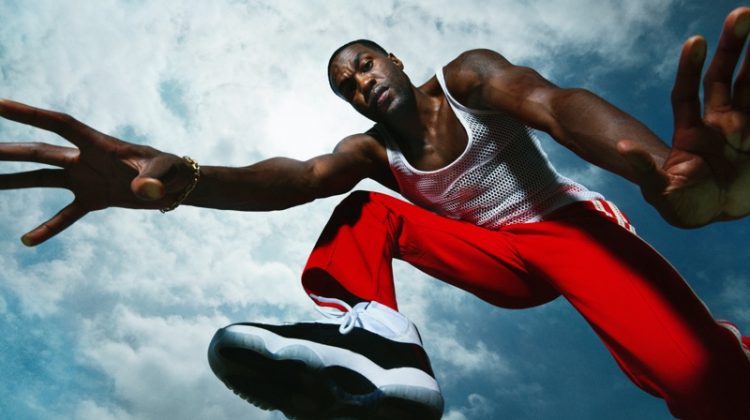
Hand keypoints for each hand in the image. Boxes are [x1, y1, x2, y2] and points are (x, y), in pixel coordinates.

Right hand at [0, 99, 195, 245]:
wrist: (178, 186)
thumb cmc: (173, 170)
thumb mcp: (167, 171)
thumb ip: (154, 178)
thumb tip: (145, 191)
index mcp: (99, 144)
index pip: (58, 124)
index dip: (29, 113)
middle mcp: (85, 159)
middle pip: (40, 152)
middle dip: (8, 151)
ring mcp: (86, 179)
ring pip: (41, 178)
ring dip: (13, 180)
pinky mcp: (93, 199)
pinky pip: (65, 216)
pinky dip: (48, 228)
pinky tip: (27, 240)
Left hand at [618, 7, 749, 227]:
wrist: (713, 214)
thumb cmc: (682, 204)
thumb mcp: (659, 190)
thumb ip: (644, 169)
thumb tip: (622, 149)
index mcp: (691, 132)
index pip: (688, 92)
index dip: (691, 67)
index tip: (696, 41)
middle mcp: (718, 123)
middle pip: (724, 79)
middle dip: (732, 47)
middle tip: (741, 13)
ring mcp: (742, 129)